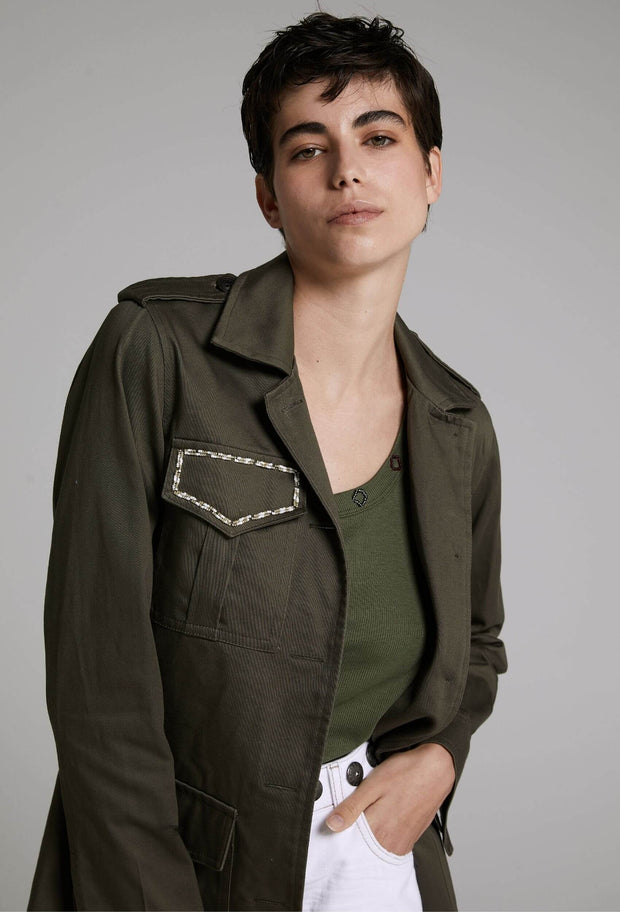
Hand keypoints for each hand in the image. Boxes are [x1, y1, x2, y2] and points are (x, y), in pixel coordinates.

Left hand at [325, 743, 455, 854]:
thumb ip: (351, 807)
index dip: (339, 832)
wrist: (437, 770)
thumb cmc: (405, 773)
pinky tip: (383, 817)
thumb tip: (332, 825)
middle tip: (353, 813)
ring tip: (370, 812)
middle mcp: (390, 843)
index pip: (348, 843)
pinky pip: (389, 844)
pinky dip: (381, 835)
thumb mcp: (372, 785)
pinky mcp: (410, 840)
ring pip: (375, 846)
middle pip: (361, 847)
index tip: (333, 822)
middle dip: (352, 834)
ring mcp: (402, 843)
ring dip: (368, 835)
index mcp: (377, 830)